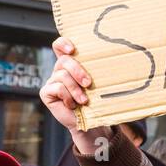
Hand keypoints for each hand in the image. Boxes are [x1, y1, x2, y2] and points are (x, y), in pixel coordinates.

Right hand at [40, 37, 112, 151]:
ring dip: (75, 89)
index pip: (60, 46)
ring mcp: (52, 81)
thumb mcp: (100, 83)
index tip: (72, 49)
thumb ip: (99, 70)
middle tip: (89, 83)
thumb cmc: (98, 101)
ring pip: (62, 75)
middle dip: (78, 71)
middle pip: (64, 60)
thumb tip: (118, 56)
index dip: (63, 43)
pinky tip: (73, 105)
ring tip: (84, 100)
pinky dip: (68, 97)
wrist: (91, 122)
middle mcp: (60, 70)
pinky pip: (57, 88)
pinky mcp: (46, 93)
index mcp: (72, 64)